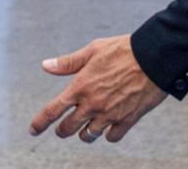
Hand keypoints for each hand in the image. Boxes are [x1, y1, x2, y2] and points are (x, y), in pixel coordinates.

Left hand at [30, 35, 167, 143]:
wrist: (154, 58)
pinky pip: (111, 137)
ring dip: (83, 133)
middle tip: (62, 128)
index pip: (52, 111)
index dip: (40, 123)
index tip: (33, 130)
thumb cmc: (122, 50)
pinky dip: (108, 134)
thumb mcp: (92, 50)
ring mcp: (110, 115)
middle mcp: (92, 104)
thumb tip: (45, 66)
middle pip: (68, 128)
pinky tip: (108, 127)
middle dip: (62, 130)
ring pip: (88, 135)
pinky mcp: (127, 120)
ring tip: (85, 127)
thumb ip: (68, 62)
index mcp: (80, 87)